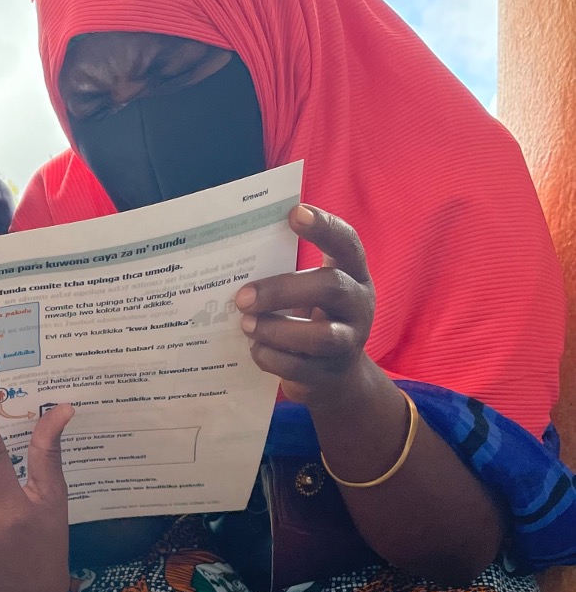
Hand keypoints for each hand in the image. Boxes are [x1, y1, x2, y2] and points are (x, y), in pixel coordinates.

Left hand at [236, 203, 375, 405]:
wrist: (335, 378)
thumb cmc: (313, 319)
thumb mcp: (311, 292)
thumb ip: (288, 271)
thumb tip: (233, 255)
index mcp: (354, 274)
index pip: (347, 243)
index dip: (324, 227)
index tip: (294, 213)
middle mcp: (358, 305)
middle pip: (330, 287)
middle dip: (281, 290)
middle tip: (242, 296)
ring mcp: (348, 342)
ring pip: (319, 336)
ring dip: (275, 329)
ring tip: (246, 324)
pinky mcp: (328, 374)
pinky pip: (297, 366)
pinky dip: (269, 357)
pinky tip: (254, 348)